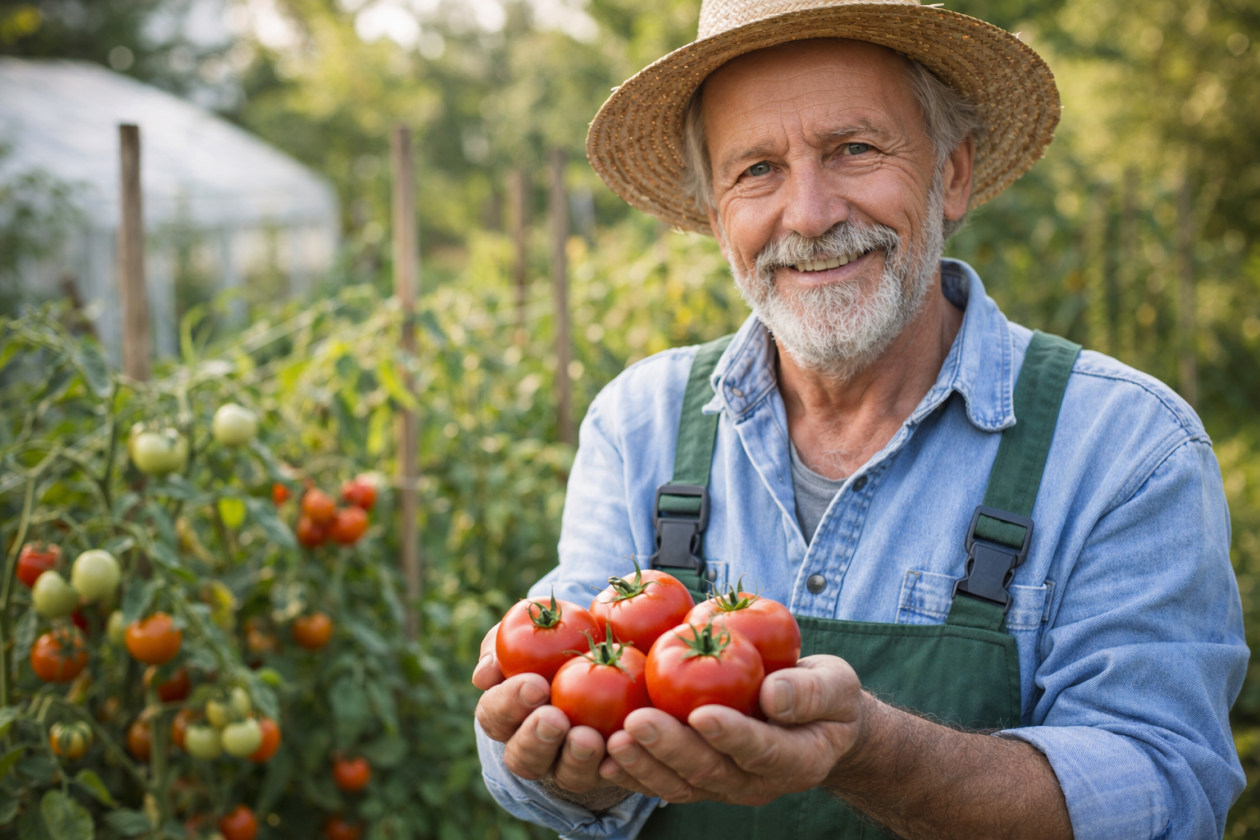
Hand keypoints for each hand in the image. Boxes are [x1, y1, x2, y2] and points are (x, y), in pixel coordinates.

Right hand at [472, 622, 611, 794]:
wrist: (601, 659)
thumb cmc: (552, 646)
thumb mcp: (524, 639)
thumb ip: (498, 649)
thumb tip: (484, 675)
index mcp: (505, 715)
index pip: (493, 715)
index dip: (510, 703)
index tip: (536, 684)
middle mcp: (531, 747)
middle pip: (522, 756)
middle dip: (538, 739)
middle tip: (556, 718)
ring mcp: (566, 764)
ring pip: (563, 775)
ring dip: (574, 759)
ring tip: (589, 738)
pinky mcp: (601, 770)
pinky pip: (606, 778)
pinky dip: (612, 769)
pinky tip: (618, 756)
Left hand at [598, 655, 869, 805]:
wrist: (815, 722)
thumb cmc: (827, 696)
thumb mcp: (836, 685)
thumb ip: (811, 691)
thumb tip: (773, 694)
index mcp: (798, 759)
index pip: (762, 751)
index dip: (732, 735)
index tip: (702, 714)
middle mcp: (758, 783)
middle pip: (711, 771)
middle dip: (671, 749)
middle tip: (637, 723)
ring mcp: (725, 786)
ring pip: (681, 784)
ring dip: (645, 764)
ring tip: (612, 740)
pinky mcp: (699, 780)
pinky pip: (664, 781)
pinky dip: (634, 772)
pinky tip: (603, 754)